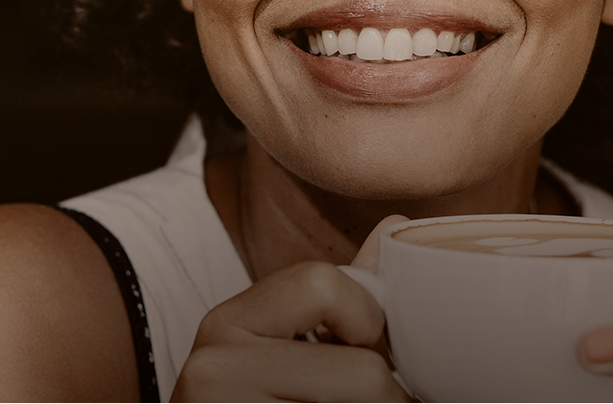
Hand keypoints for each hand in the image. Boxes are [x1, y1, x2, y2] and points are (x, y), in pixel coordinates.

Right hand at [170, 215, 413, 403]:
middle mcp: (216, 364)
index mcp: (228, 322)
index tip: (369, 358)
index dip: (369, 325)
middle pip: (361, 367)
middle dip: (385, 395)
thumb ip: (341, 298)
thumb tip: (396, 227)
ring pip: (364, 401)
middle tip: (376, 402)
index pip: (325, 283)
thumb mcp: (286, 351)